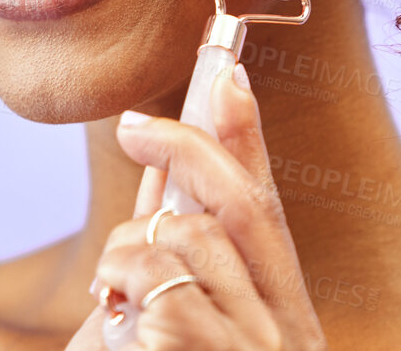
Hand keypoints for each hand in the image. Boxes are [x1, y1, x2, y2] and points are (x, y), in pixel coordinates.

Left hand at [66, 64, 327, 349]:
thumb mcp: (165, 308)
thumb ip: (172, 246)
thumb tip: (163, 162)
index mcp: (283, 315)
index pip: (268, 210)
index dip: (247, 139)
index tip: (228, 76)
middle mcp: (287, 332)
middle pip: (242, 202)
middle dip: (184, 147)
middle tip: (130, 126)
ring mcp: (256, 346)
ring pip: (190, 235)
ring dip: (129, 249)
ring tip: (113, 293)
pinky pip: (159, 276)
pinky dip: (122, 281)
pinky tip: (116, 318)